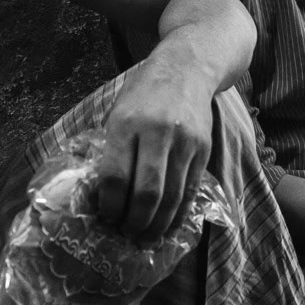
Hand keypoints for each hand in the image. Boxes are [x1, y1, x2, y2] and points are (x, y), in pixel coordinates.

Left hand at [97, 56, 212, 239]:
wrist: (188, 67)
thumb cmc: (144, 92)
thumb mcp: (118, 111)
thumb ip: (112, 149)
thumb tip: (101, 195)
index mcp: (126, 123)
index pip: (115, 176)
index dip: (109, 205)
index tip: (105, 217)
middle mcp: (157, 132)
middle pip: (146, 192)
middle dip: (135, 221)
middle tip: (126, 234)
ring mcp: (184, 142)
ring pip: (172, 197)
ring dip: (158, 224)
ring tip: (146, 237)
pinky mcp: (203, 149)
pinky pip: (190, 190)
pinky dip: (179, 213)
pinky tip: (168, 224)